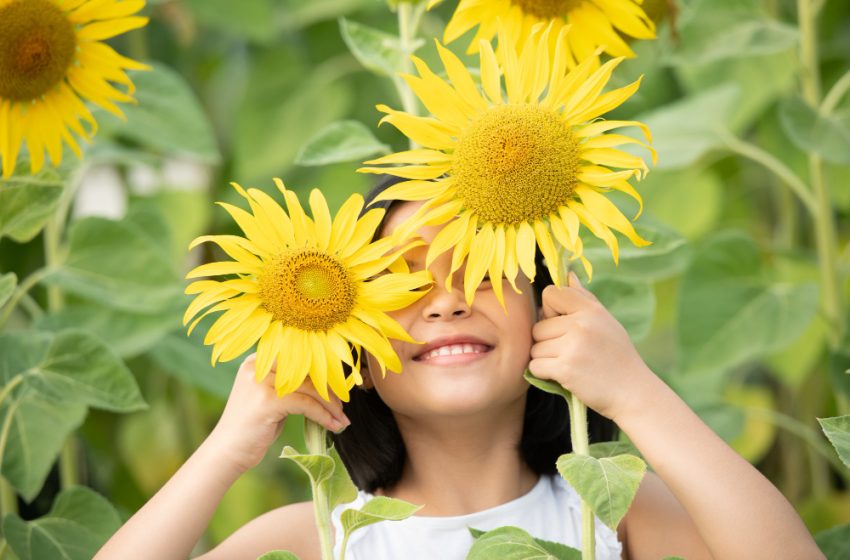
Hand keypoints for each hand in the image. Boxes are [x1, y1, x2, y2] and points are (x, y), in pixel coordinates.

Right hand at [205, 353, 350, 474]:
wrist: (228, 452)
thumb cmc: (254, 427)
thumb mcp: (274, 398)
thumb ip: (294, 385)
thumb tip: (331, 382)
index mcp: (260, 359)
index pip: (302, 358)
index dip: (325, 374)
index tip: (342, 390)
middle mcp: (259, 365)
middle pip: (308, 371)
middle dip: (330, 391)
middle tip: (343, 408)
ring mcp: (261, 381)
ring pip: (310, 388)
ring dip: (331, 406)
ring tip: (342, 420)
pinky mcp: (267, 400)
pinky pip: (306, 404)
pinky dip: (323, 416)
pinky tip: (333, 426)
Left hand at [528, 271, 654, 421]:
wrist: (633, 392)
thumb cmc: (617, 355)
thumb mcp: (606, 322)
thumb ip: (584, 299)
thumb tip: (567, 274)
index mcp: (591, 309)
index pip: (550, 293)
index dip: (550, 310)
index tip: (561, 324)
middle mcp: (581, 324)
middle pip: (538, 326)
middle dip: (547, 341)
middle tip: (571, 352)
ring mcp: (572, 346)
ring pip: (535, 348)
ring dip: (546, 359)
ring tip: (571, 364)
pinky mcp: (565, 369)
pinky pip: (535, 366)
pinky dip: (545, 374)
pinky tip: (565, 376)